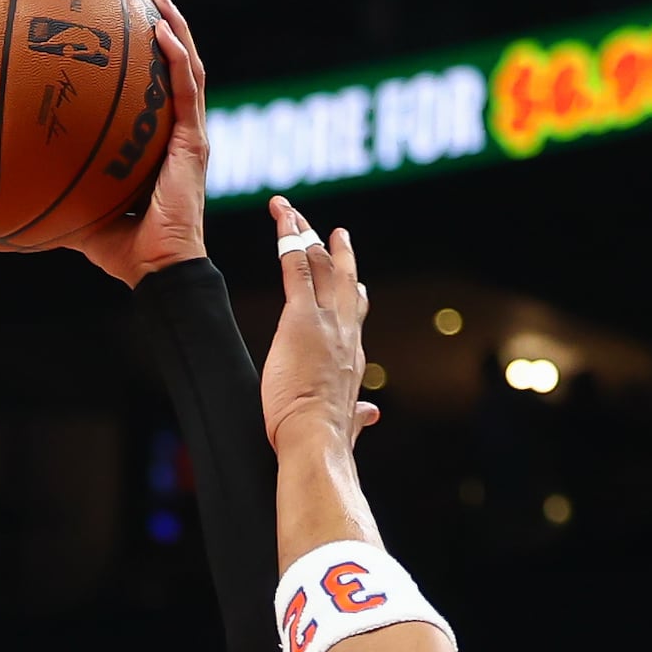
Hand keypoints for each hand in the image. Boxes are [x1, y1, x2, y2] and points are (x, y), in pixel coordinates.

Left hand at [70, 0, 212, 286]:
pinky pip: (187, 89)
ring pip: (189, 69)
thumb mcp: (75, 208)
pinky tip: (161, 30)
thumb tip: (2, 182)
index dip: (144, 61)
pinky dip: (177, 57)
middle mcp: (175, 134)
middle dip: (165, 30)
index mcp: (155, 145)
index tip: (123, 31)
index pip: (153, 93)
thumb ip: (50, 189)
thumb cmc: (118, 249)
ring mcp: (189, 135)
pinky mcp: (194, 142)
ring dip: (177, 30)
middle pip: (175, 70)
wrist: (155, 268)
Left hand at [259, 196, 379, 454]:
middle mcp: (344, 331)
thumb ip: (359, 416)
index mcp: (352, 356)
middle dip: (336, 251)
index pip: (354, 314)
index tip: (352, 278)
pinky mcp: (300, 317)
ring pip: (318, 264)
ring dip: (304, 234)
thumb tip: (370, 414)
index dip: (351, 292)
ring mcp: (325, 320)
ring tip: (292, 213)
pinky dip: (287, 239)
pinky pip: (294, 267)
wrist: (317, 438)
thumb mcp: (349, 423)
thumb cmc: (326, 438)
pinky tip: (280, 218)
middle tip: (334, 231)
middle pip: (343, 279)